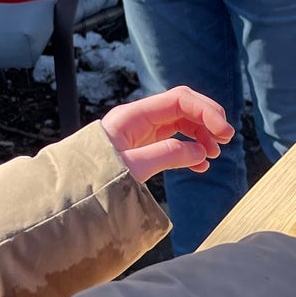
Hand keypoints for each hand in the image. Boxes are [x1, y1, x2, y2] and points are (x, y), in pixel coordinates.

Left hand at [100, 87, 234, 182]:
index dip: (206, 111)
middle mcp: (139, 119)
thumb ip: (167, 155)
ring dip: (201, 136)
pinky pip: (174, 141)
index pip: (179, 100)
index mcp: (133, 116)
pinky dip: (190, 150)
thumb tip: (199, 152)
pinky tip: (200, 164)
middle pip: (183, 108)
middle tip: (226, 141)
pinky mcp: (143, 148)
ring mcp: (142, 133)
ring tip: (213, 155)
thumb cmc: (93, 180)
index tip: (224, 131)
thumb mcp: (132, 168)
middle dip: (207, 120)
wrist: (70, 196)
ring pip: (181, 124)